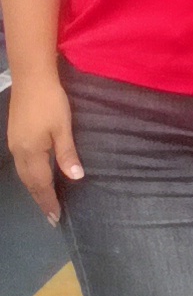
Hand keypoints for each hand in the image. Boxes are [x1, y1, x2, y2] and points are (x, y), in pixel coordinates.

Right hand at [6, 73, 83, 223]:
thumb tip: (75, 177)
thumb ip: (67, 153)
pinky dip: (30, 176)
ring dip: (34, 189)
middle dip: (40, 199)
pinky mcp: (15, 135)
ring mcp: (14, 143)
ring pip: (23, 174)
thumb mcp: (63, 127)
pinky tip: (36, 176)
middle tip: (51, 216)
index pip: (41, 184)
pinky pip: (22, 164)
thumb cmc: (50, 101)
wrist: (31, 77)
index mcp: (31, 152)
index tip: (55, 218)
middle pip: (29, 182)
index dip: (48, 201)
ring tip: (45, 200)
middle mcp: (19, 152)